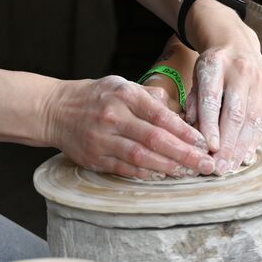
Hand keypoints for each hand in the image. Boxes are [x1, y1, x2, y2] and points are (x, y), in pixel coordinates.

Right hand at [45, 76, 214, 178]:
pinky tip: (163, 176)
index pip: (160, 115)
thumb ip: (152, 98)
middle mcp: (113, 116)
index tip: (203, 143)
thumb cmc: (96, 97)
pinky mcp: (95, 158)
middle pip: (154, 139)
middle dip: (184, 154)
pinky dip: (146, 174)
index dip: (184, 131)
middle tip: (206, 164)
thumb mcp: (123, 85)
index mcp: (124, 94)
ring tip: (189, 172)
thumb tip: (182, 115)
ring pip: (141, 157)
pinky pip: (125, 169)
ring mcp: (102, 139)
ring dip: (168, 167)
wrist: (55, 110)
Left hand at [182, 2, 261, 173]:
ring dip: (241, 147)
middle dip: (227, 144)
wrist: (237, 41)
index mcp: (216, 65)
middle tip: (218, 167)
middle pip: (235, 114)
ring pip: (251, 120)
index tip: (209, 149)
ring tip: (230, 167)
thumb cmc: (212, 65)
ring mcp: (259, 81)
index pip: (213, 99)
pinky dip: (253, 141)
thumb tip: (193, 133)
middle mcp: (240, 72)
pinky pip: (261, 120)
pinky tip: (244, 157)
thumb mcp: (196, 76)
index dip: (211, 126)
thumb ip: (194, 102)